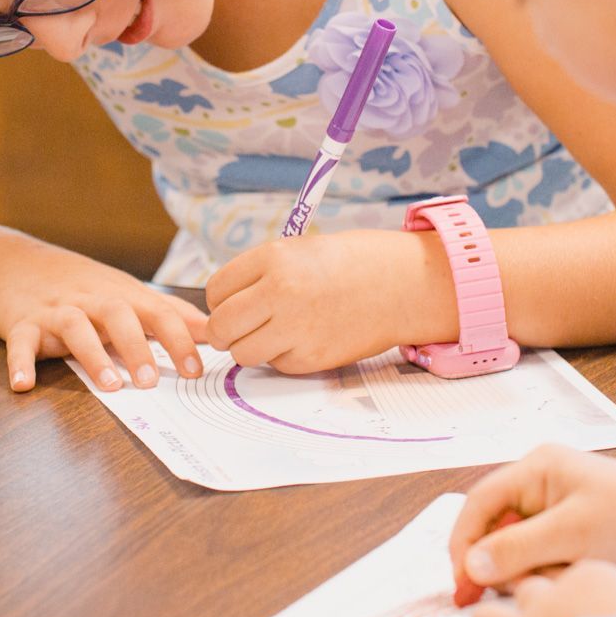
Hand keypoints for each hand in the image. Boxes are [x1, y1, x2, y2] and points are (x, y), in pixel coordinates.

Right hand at [0, 228, 207, 392]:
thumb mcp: (127, 293)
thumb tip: (214, 330)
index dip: (179, 340)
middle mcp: (91, 300)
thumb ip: (168, 314)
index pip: (157, 312)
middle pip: (118, 315)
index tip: (196, 370)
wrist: (17, 261)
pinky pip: (21, 340)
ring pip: (75, 326)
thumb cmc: (81, 286)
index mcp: (121, 295)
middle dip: (137, 347)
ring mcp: (56, 310)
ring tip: (110, 384)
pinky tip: (24, 383)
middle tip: (151, 381)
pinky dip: (21, 361)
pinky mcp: (22, 322)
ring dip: (93, 355)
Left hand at [204, 229, 455, 373]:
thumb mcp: (296, 252)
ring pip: (242, 353)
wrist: (399, 284)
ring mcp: (295, 328)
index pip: (216, 290)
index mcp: (272, 258)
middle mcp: (279, 293)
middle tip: (238, 328)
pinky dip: (281, 357)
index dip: (221, 300)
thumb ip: (257, 276)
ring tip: (272, 333)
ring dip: (249, 347)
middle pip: (221, 326)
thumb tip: (220, 309)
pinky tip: (303, 338)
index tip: (233, 302)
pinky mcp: (311, 358)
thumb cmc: (347, 264)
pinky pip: (275, 364)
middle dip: (224, 331)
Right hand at [452, 445, 615, 593]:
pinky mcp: (570, 535)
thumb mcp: (573, 533)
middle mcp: (539, 486)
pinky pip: (539, 558)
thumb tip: (471, 566)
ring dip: (525, 571)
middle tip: (493, 593)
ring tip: (548, 581)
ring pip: (516, 548)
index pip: (481, 502)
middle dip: (496, 560)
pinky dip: (545, 574)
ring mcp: (554, 510)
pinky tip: (562, 580)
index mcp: (536, 469)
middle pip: (495, 527)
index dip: (465, 540)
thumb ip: (518, 547)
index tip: (462, 580)